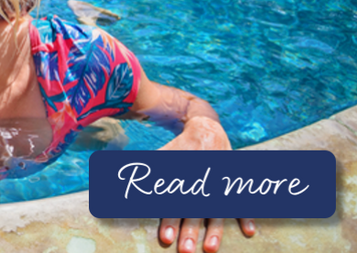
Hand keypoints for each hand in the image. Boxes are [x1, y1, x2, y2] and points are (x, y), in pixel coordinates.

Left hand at [157, 117, 255, 251]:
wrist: (204, 128)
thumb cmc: (177, 150)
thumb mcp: (159, 158)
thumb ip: (145, 176)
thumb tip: (119, 188)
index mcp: (181, 176)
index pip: (173, 202)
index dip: (169, 220)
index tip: (166, 238)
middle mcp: (200, 181)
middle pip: (194, 210)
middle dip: (190, 231)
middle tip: (185, 251)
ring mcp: (218, 182)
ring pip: (217, 210)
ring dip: (215, 231)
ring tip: (210, 249)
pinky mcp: (232, 181)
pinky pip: (241, 200)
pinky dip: (246, 215)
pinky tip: (249, 231)